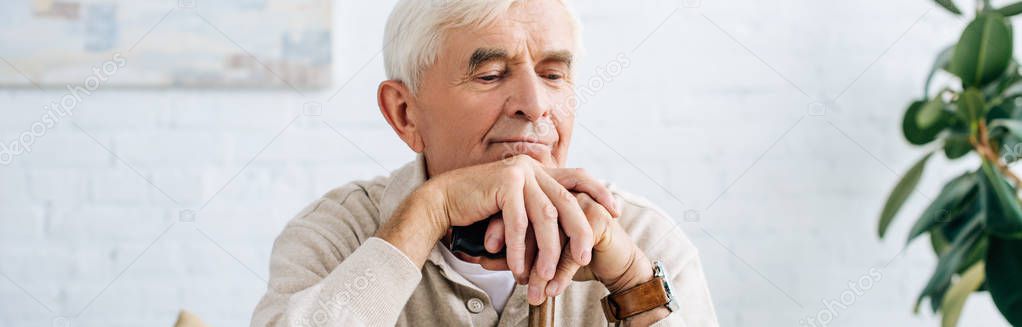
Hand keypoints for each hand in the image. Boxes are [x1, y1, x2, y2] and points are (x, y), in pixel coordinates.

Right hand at [376, 155, 620, 291]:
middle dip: (579, 232)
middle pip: (568, 201)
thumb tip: (564, 239)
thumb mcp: (514, 211)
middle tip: (585, 257)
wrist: (441, 203)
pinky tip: (519, 268)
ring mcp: (519, 171)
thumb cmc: (478, 212)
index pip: (577, 176)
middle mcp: (532, 167)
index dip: (599, 191)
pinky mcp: (505, 182)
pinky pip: (519, 222)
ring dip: (546, 250)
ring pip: (545, 216)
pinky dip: (520, 249)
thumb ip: (536, 215)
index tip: (616, 210)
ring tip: (545, 274)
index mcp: (538, 171)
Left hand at [474, 193, 654, 304]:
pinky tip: (552, 288)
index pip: (514, 206)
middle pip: (531, 220)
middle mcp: (560, 192)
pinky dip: (561, 272)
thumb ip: (515, 252)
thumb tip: (483, 258)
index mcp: (544, 193)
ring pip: (551, 236)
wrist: (614, 263)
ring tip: (532, 291)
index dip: (499, 230)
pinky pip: (572, 248)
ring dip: (540, 267)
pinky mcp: (596, 216)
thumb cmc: (574, 257)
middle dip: (518, 251)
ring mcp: (579, 200)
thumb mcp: (540, 255)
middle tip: (508, 274)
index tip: (485, 255)